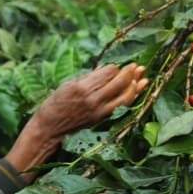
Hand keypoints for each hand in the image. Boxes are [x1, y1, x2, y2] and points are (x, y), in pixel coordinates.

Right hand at [5, 63, 147, 178]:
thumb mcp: (68, 84)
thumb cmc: (56, 103)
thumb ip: (88, 77)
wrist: (50, 127)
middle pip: (119, 83)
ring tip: (142, 75)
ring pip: (125, 96)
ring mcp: (99, 110)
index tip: (114, 67)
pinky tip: (138, 89)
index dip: (113, 68)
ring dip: (135, 85)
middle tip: (136, 66)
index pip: (107, 73)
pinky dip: (132, 96)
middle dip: (129, 72)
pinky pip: (121, 106)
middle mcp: (92, 99)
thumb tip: (106, 70)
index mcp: (82, 87)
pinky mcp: (101, 118)